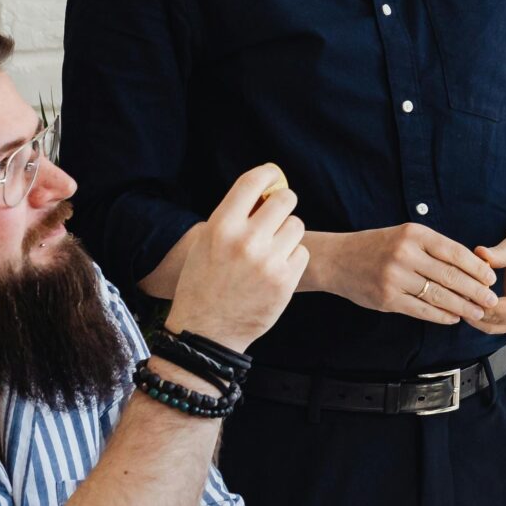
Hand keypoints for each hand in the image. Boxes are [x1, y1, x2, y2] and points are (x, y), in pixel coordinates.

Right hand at [166, 164, 309, 348]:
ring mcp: (267, 261)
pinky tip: (276, 269)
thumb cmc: (203, 283)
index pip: (253, 181)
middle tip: (277, 216)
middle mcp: (245, 240)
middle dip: (284, 204)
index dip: (269, 173)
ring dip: (288, 233)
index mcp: (221, 226)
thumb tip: (264, 192)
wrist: (206, 332)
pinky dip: (293, 258)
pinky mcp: (285, 281)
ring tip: (272, 248)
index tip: (274, 176)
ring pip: (296, 225)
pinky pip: (302, 252)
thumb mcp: (207, 244)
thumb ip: (232, 218)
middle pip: (286, 199)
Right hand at [304, 223, 499, 324]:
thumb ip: (434, 248)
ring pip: (438, 295)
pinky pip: (421, 310)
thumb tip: (472, 267)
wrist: (337, 259)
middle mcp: (405, 254)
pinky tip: (454, 317)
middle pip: (450, 275)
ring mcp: (395, 277)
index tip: (491, 278)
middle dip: (475, 290)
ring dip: (462, 306)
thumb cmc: (378, 246)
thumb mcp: (405, 235)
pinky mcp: (387, 298)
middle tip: (492, 299)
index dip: (477, 268)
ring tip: (478, 312)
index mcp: (414, 234)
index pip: (455, 252)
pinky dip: (441, 315)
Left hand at [469, 220, 505, 334]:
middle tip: (457, 301)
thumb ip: (499, 254)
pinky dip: (483, 318)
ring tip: (458, 304)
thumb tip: (478, 254)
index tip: (469, 297)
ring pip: (501, 327)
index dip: (492, 308)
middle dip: (481, 313)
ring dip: (479, 319)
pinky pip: (500, 324)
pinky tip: (467, 306)